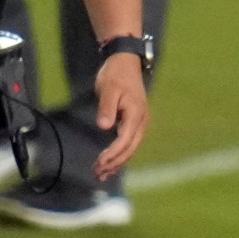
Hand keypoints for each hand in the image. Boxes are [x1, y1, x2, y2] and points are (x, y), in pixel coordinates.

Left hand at [90, 52, 149, 181]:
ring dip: (117, 163)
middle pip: (130, 149)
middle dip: (114, 163)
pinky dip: (119, 155)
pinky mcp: (134, 123)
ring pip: (130, 149)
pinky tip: (109, 164)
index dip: (112, 154)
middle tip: (97, 174)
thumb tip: (104, 127)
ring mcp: (140, 123)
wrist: (125, 62)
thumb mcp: (109, 88)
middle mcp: (141, 121)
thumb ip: (107, 108)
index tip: (99, 163)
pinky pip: (128, 144)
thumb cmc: (116, 74)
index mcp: (136, 114)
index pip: (125, 140)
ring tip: (101, 175)